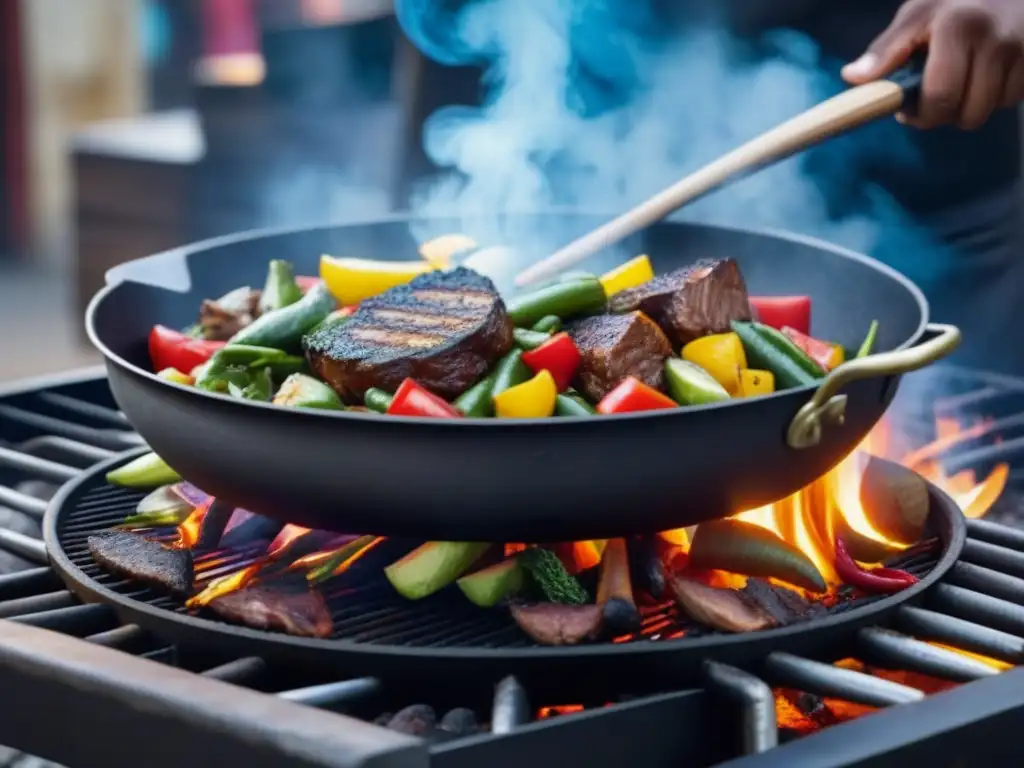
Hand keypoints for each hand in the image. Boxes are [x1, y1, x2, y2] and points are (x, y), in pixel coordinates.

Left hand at [841, 0, 1023, 129]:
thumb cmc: (958, 1)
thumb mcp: (918, 14)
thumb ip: (887, 49)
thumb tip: (852, 77)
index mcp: (958, 28)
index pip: (940, 96)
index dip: (922, 115)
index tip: (909, 111)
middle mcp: (996, 41)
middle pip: (968, 114)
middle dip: (946, 115)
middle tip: (934, 99)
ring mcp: (1023, 52)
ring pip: (992, 109)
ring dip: (972, 105)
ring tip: (962, 81)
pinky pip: (1014, 98)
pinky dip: (997, 95)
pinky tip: (987, 75)